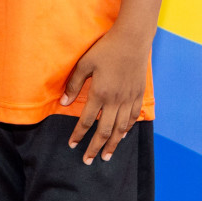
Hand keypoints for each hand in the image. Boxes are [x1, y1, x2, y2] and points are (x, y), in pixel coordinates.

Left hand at [61, 24, 149, 163]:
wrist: (132, 40)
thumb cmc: (106, 49)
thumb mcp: (85, 63)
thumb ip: (74, 84)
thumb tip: (63, 103)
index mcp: (100, 93)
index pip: (86, 121)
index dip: (78, 135)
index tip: (72, 145)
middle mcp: (115, 100)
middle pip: (104, 131)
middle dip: (95, 147)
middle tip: (88, 161)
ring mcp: (129, 99)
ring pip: (120, 129)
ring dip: (112, 144)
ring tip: (106, 156)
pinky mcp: (138, 95)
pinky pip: (132, 118)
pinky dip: (127, 130)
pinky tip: (122, 136)